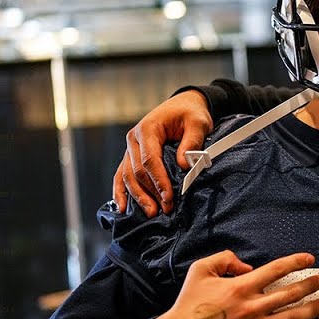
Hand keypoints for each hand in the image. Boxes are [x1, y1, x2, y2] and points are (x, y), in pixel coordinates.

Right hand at [113, 90, 212, 217]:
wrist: (184, 106)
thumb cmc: (191, 114)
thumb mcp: (198, 123)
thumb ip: (192, 142)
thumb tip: (184, 165)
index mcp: (148, 129)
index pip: (149, 160)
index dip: (158, 181)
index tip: (169, 197)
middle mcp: (133, 139)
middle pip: (136, 171)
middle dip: (150, 192)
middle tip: (165, 209)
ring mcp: (130, 149)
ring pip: (127, 176)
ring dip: (138, 196)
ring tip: (152, 213)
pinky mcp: (131, 156)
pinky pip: (121, 175)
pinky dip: (120, 192)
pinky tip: (122, 208)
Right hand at [146, 250, 318, 318]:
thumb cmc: (189, 304)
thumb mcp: (201, 270)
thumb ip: (225, 259)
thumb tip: (247, 267)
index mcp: (241, 287)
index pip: (276, 270)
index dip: (296, 262)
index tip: (309, 259)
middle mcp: (252, 308)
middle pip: (290, 294)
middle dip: (310, 285)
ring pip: (292, 318)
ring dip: (312, 309)